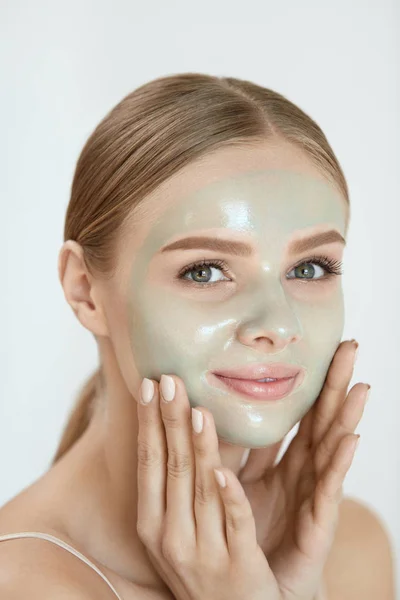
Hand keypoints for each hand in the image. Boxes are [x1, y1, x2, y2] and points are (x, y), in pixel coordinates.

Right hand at [136, 373, 282, 599]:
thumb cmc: (200, 562)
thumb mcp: (175, 527)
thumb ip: (174, 484)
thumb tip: (176, 426)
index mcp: (152, 523)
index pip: (148, 462)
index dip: (148, 422)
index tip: (148, 384)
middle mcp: (171, 536)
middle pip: (171, 467)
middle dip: (170, 420)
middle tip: (170, 379)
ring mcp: (204, 551)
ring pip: (200, 488)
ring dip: (199, 447)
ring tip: (199, 408)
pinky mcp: (238, 564)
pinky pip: (234, 523)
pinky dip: (229, 496)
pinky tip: (224, 471)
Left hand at [238, 339, 368, 597]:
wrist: (256, 587)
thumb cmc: (249, 532)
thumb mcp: (235, 481)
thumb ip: (231, 448)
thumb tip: (207, 406)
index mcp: (283, 460)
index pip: (300, 411)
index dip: (311, 380)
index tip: (322, 344)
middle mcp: (303, 472)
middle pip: (321, 419)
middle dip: (335, 384)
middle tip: (351, 346)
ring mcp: (314, 494)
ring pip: (332, 447)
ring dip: (345, 415)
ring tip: (360, 386)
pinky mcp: (318, 521)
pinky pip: (328, 489)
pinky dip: (339, 463)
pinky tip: (349, 439)